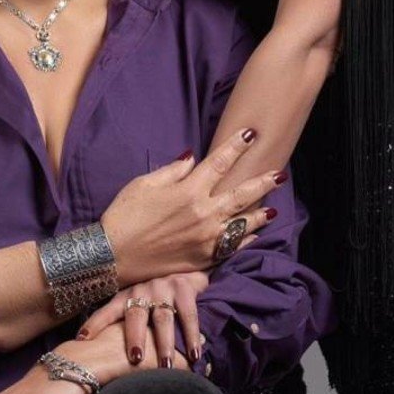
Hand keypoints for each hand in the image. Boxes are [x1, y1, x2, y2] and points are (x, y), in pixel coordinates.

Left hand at [75, 271, 229, 367]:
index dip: (95, 323)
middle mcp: (142, 290)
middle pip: (136, 316)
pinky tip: (195, 355)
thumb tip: (96, 347)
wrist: (182, 267)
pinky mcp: (183, 289)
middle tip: (135, 358)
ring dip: (165, 343)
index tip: (82, 339)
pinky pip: (188, 315)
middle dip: (135, 337)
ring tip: (165, 364)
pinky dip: (192, 336)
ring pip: (163, 319)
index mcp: (126, 295)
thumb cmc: (154, 295)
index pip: (107, 310)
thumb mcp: (135, 302)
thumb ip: (123, 322)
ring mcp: (163, 288)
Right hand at [100, 127, 282, 284]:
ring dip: (260, 213)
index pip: (220, 163)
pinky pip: (231, 248)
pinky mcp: (202, 258)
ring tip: (273, 208)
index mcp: (189, 191)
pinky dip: (245, 241)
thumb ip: (173, 171)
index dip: (236, 147)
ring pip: (242, 223)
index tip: (250, 134)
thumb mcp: (144, 184)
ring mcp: (206, 239)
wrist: (112, 256)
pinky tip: (255, 236)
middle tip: (280, 174)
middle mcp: (203, 214)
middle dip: (263, 182)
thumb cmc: (125, 215)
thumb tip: (193, 158)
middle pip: (241, 194)